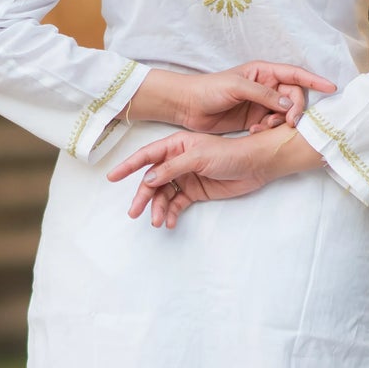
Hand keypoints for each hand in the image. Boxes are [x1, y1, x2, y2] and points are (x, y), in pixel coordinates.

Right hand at [107, 124, 323, 227]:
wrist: (256, 166)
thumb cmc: (230, 153)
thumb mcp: (199, 157)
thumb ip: (172, 168)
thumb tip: (149, 180)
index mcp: (176, 146)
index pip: (147, 155)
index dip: (128, 165)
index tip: (112, 176)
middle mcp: (177, 161)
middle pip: (153, 180)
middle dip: (143, 196)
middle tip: (134, 212)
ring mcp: (186, 177)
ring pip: (164, 194)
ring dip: (158, 208)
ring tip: (157, 221)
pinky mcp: (195, 191)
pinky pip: (177, 203)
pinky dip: (171, 213)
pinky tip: (168, 222)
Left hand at [128, 64, 335, 135]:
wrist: (187, 105)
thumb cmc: (208, 89)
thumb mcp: (236, 86)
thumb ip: (262, 94)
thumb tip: (287, 103)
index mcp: (263, 72)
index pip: (295, 74)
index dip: (314, 80)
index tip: (331, 87)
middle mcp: (265, 86)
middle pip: (294, 96)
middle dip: (294, 109)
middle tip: (288, 122)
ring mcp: (261, 104)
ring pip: (284, 113)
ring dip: (280, 122)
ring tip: (263, 128)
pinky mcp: (254, 120)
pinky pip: (272, 125)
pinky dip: (269, 130)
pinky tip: (256, 133)